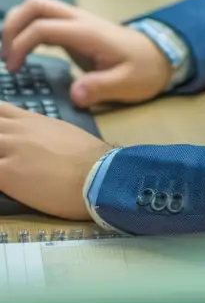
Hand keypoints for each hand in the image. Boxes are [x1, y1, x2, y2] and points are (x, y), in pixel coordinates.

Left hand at [0, 103, 107, 219]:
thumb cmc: (87, 157)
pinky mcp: (8, 174)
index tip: (2, 132)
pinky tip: (2, 183)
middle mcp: (18, 131)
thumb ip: (41, 133)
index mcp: (30, 120)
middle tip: (3, 153)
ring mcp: (11, 150)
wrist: (97, 174)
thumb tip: (36, 142)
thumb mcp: (62, 133)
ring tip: (4, 166)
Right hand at [2, 0, 171, 106]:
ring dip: (17, 24)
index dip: (21, 44)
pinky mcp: (75, 29)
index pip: (43, 26)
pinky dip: (27, 30)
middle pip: (35, 5)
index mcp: (87, 32)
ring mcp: (77, 21)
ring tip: (10, 55)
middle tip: (5, 57)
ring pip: (38, 7)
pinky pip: (44, 19)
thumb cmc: (144, 70)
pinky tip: (23, 53)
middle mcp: (79, 20)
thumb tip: (75, 94)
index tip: (14, 70)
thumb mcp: (127, 83)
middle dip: (12, 25)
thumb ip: (101, 87)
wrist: (161, 57)